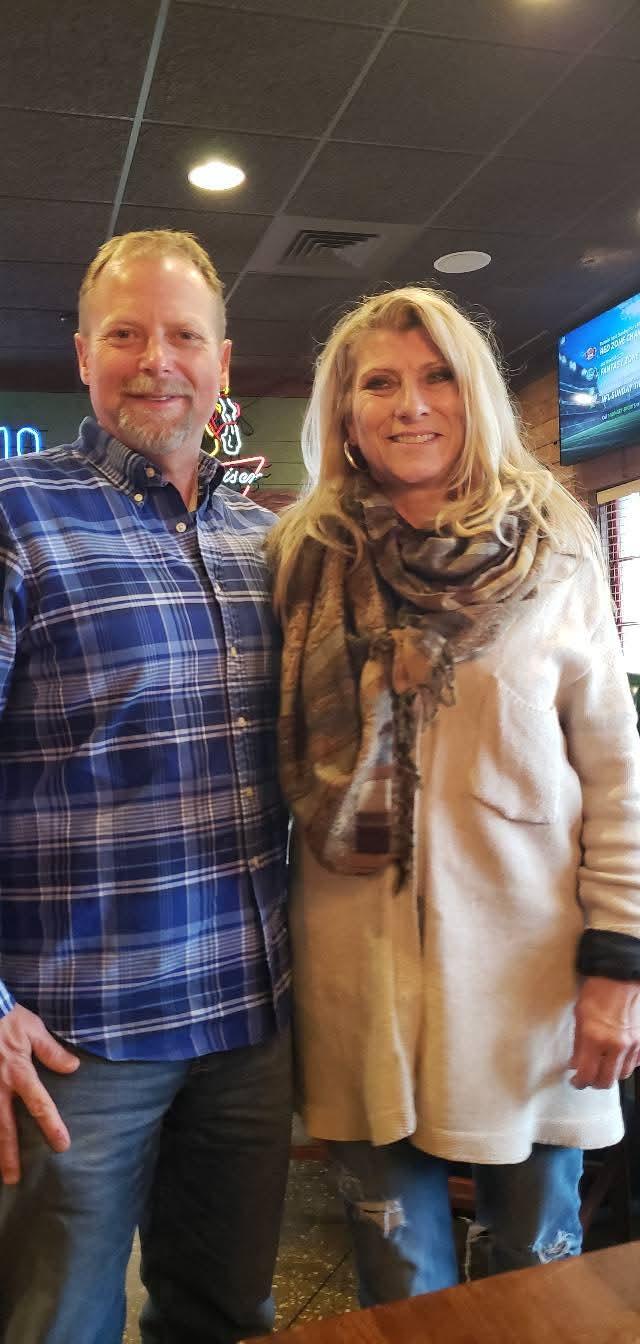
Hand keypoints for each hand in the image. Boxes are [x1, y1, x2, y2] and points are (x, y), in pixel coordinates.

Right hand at [0, 1003, 79, 1183]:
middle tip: (14, 1178)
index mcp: (18, 1072)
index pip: (39, 1104)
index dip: (51, 1126)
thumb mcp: (33, 1029)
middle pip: (4, 1127)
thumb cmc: (6, 1017)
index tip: (61, 1145)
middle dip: (10, 1154)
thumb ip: (52, 1051)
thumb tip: (73, 1067)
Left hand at [571, 976, 639, 1089]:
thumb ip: (578, 1044)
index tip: (576, 1081)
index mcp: (595, 1038)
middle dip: (595, 1083)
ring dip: (611, 1073)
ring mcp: (632, 1044)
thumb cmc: (597, 992)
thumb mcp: (579, 1016)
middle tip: (588, 1078)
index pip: (587, 1074)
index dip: (579, 1082)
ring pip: (622, 1074)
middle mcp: (615, 1044)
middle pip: (607, 1080)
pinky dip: (625, 1064)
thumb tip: (576, 1064)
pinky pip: (635, 1063)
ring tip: (602, 1066)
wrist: (619, 977)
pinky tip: (617, 1057)